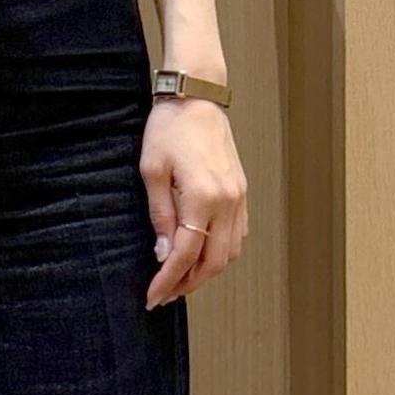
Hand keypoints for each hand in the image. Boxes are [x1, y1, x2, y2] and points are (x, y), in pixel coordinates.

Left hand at [141, 97, 248, 308]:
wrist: (197, 97)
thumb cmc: (169, 128)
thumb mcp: (152, 172)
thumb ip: (160, 216)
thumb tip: (164, 254)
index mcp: (203, 196)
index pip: (186, 255)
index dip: (168, 281)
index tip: (153, 297)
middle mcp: (228, 201)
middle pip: (214, 262)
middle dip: (189, 284)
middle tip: (165, 294)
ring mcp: (239, 197)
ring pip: (230, 253)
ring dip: (207, 272)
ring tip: (181, 279)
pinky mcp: (242, 192)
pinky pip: (238, 235)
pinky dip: (221, 253)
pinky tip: (201, 256)